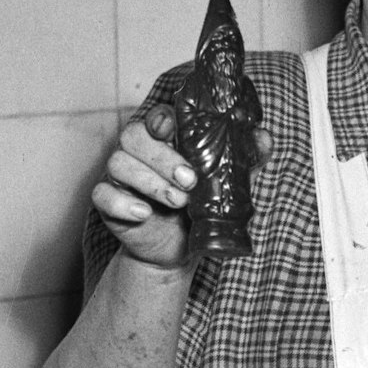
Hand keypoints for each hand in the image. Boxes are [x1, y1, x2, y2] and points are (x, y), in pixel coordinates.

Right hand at [91, 106, 273, 271]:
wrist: (181, 249)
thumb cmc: (201, 208)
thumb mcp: (226, 184)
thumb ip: (243, 160)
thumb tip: (264, 137)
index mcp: (165, 141)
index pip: (156, 117)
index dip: (160, 119)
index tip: (171, 129)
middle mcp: (138, 153)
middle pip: (134, 136)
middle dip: (163, 157)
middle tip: (190, 181)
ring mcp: (121, 176)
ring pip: (119, 163)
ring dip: (150, 182)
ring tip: (179, 202)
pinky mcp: (109, 202)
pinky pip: (103, 195)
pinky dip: (122, 203)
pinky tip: (143, 214)